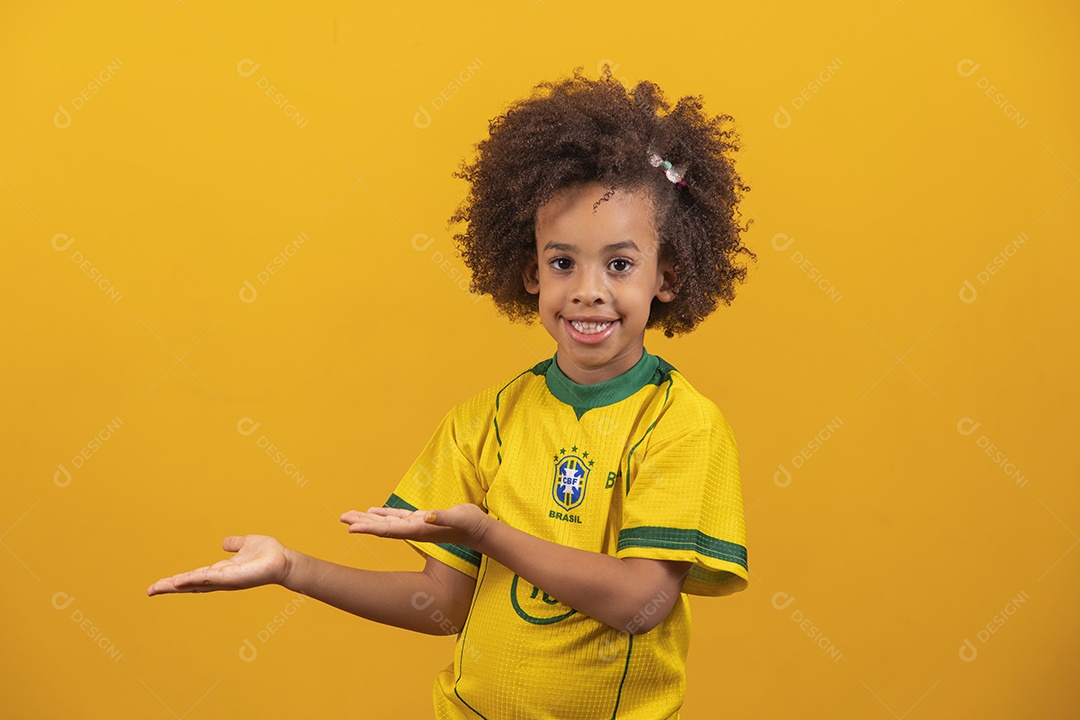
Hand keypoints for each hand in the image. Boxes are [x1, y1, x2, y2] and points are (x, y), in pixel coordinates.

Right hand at [146, 535, 290, 595]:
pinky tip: (182, 581)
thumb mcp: (247, 544)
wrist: (284, 561)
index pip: (194, 578)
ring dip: (178, 585)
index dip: (176, 581)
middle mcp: (220, 579)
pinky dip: (196, 580)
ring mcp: (226, 580)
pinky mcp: (233, 578)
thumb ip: (235, 544)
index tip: (158, 585)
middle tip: (150, 591)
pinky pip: (211, 579)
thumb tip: (225, 542)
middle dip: (170, 588)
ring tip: (160, 587)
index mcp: (221, 571)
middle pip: (190, 585)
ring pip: (197, 584)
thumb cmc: (269, 555)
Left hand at [340, 504, 491, 548]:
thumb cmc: (469, 524)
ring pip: (386, 522)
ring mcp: (416, 525)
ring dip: (368, 519)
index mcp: (418, 530)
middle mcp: (413, 529)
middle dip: (361, 522)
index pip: (388, 530)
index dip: (369, 528)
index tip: (351, 528)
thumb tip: (427, 516)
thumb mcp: (457, 518)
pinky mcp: (420, 520)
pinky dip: (383, 515)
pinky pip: (397, 517)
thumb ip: (442, 518)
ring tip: (350, 515)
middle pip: (382, 527)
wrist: (480, 532)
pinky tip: (373, 511)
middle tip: (341, 518)